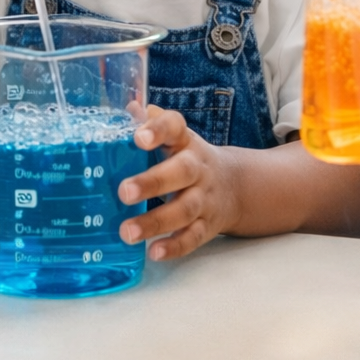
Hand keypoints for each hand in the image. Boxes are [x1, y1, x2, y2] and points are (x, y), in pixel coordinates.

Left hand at [116, 107, 239, 260]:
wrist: (235, 186)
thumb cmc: (187, 158)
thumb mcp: (173, 138)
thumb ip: (150, 124)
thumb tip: (127, 107)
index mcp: (185, 142)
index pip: (175, 128)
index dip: (158, 130)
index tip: (138, 136)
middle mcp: (198, 168)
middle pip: (181, 172)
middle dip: (153, 182)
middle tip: (123, 191)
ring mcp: (205, 198)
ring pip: (185, 209)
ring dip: (156, 222)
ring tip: (127, 232)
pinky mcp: (208, 225)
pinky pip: (193, 237)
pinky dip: (175, 246)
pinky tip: (154, 252)